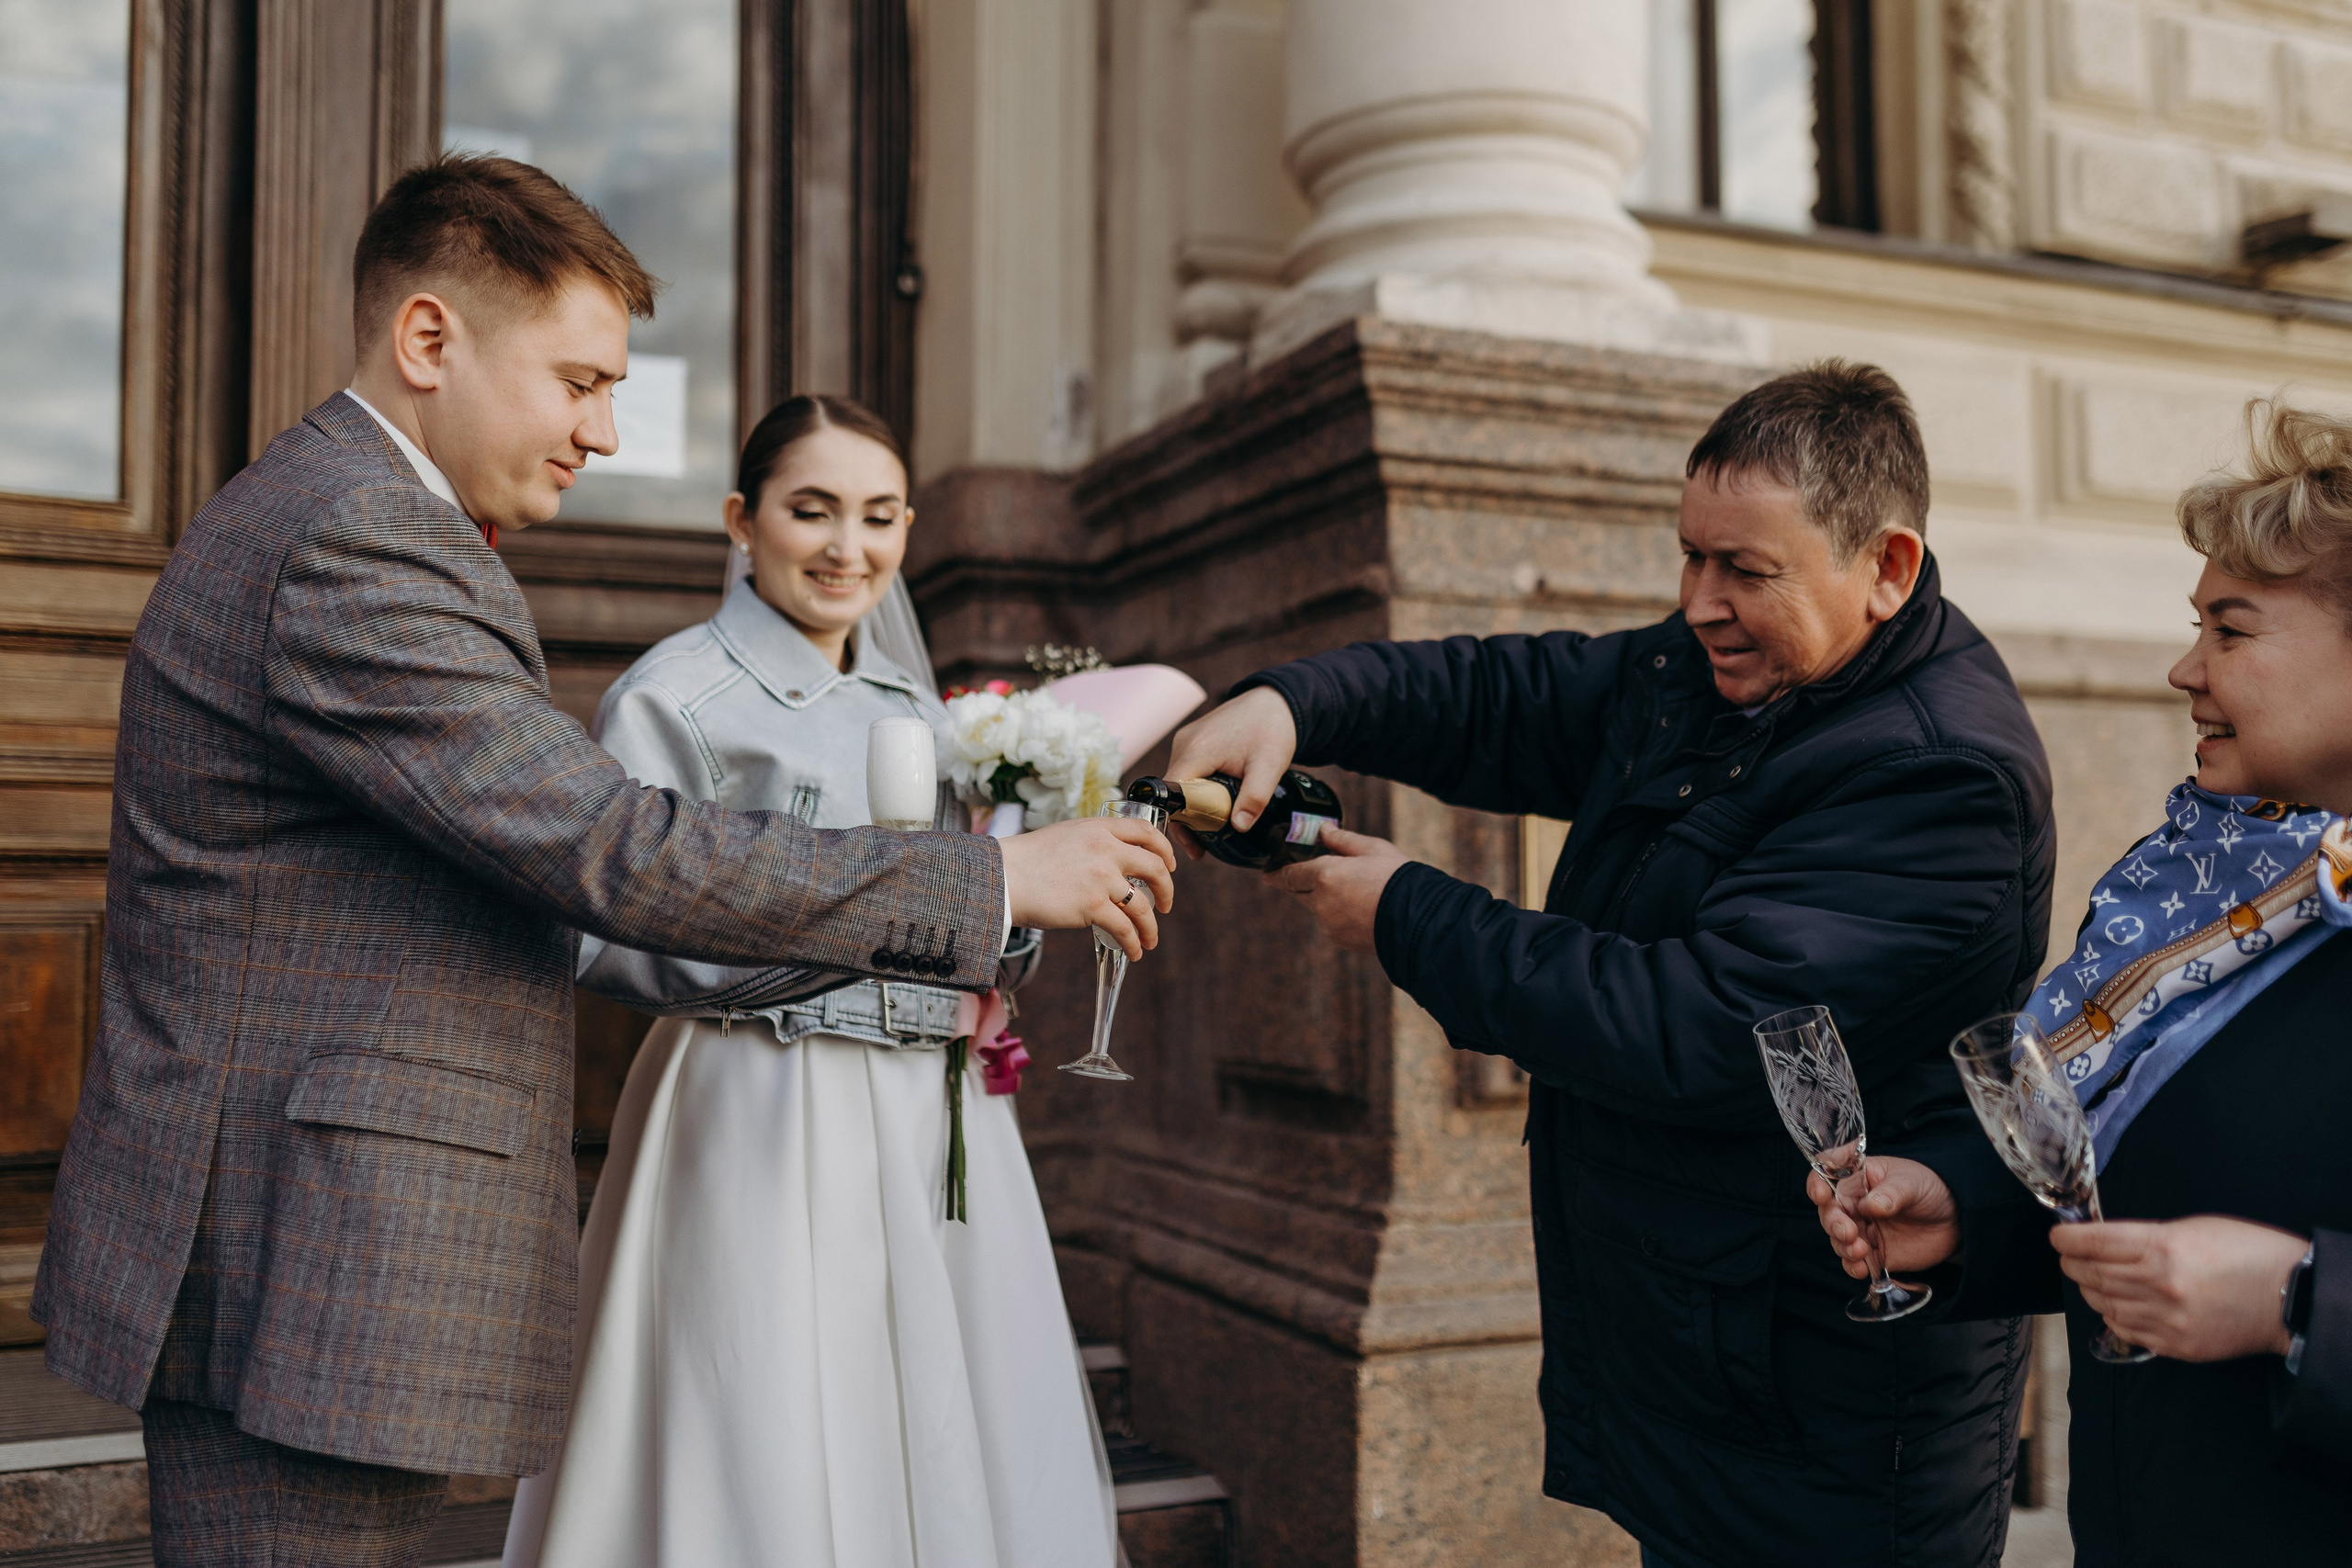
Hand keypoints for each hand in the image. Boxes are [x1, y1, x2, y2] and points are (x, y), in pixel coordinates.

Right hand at [1000, 816, 1175, 960]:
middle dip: (1166, 890)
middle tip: (1165, 905)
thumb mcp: (1067, 835)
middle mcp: (1105, 850)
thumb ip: (1095, 842)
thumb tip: (1116, 861)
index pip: (1146, 833)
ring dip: (1151, 927)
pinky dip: (1133, 943)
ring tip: (1150, 939)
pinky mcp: (1091, 906)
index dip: (1164, 850)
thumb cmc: (1030, 859)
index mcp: (1100, 829)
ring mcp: (1100, 878)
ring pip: (1142, 906)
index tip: (1169, 865)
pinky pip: (1124, 928)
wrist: (1005, 876)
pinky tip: (1134, 951)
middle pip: (1154, 868)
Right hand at [1165, 687, 1297, 855]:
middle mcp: (1183, 744)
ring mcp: (1185, 741)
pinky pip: (1186, 773)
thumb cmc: (1272, 729)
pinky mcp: (1192, 741)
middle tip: (1205, 846)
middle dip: (1188, 820)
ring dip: (1193, 806)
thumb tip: (1239, 828)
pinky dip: (1197, 791)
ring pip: (1179, 784)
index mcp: (1197, 750)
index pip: (1172, 794)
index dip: (1180, 823)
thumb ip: (1255, 798)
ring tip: (1213, 827)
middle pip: (1173, 792)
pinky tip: (1214, 803)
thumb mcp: (1271, 766)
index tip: (1196, 845)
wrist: (1276, 701)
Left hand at [1266, 825, 1407, 952]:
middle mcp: (1320, 902)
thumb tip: (1322, 830)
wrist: (1418, 919)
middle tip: (1307, 874)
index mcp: (1324, 875)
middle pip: (1298, 892)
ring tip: (1349, 889)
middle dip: (1300, 883)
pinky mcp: (1340, 940)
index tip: (1268, 873)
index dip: (1276, 873)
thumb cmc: (1397, 877)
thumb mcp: (1372, 848)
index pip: (1289, 875)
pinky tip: (1360, 907)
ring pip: (1316, 908)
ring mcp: (1329, 924)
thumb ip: (1342, 839)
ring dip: (1322, 899)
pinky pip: (1330, 923)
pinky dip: (1337, 915)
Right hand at [1808, 1157, 1959, 1278]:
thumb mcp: (1913, 1183)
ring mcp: (1863, 1230)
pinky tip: (1862, 1270)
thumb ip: (1892, 1193)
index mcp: (1859, 1179)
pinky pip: (1855, 1262)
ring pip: (1838, 1240)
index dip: (1817, 1184)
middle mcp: (1855, 1204)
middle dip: (1833, 1223)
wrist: (1956, 1220)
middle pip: (1829, 1213)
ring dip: (1843, 1247)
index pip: (1827, 1175)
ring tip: (1861, 1251)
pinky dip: (1853, 1267)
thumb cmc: (1931, 1189)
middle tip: (1849, 1232)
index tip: (1821, 1195)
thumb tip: (1870, 1206)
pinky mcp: (1875, 1254)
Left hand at [2051, 1215, 2306, 1362]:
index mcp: (2161, 1249)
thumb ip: (2148, 1236)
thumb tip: (2111, 1242)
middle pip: (2093, 1274)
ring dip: (2090, 1290)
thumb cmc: (2247, 1253)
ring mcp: (2166, 1320)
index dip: (2068, 1239)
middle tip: (2069, 1256)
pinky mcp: (2176, 1346)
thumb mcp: (2193, 1227)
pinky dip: (2113, 1316)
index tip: (2059, 1236)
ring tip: (2090, 1279)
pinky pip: (2126, 1331)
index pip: (2094, 1243)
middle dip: (2074, 1263)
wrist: (2291, 1298)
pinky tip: (2115, 1305)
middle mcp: (2158, 1286)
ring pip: (2104, 1305)